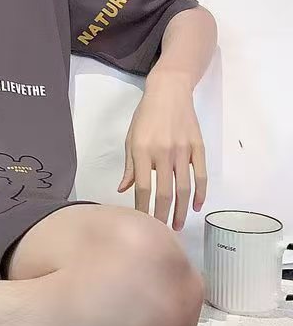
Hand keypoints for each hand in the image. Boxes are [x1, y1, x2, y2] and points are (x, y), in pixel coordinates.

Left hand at [117, 81, 206, 230]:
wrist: (169, 92)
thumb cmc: (145, 116)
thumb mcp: (130, 138)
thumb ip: (129, 166)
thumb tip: (124, 190)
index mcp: (143, 151)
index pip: (143, 187)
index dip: (143, 208)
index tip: (143, 223)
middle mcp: (163, 153)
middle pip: (165, 192)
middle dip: (163, 215)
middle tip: (162, 232)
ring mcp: (183, 151)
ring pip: (184, 188)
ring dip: (182, 210)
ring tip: (178, 226)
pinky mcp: (198, 148)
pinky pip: (201, 176)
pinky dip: (200, 193)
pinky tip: (196, 206)